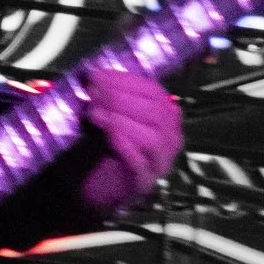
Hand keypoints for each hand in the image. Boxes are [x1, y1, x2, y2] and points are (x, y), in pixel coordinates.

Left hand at [76, 66, 184, 217]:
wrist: (99, 190)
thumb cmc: (107, 149)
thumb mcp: (112, 117)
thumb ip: (110, 97)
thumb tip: (93, 73)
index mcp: (166, 118)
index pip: (154, 92)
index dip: (125, 80)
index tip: (96, 74)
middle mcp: (171, 139)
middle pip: (156, 113)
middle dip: (122, 98)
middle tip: (93, 93)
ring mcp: (160, 163)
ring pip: (153, 138)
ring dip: (122, 121)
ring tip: (95, 114)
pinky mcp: (144, 184)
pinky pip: (141, 164)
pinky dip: (125, 146)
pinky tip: (108, 136)